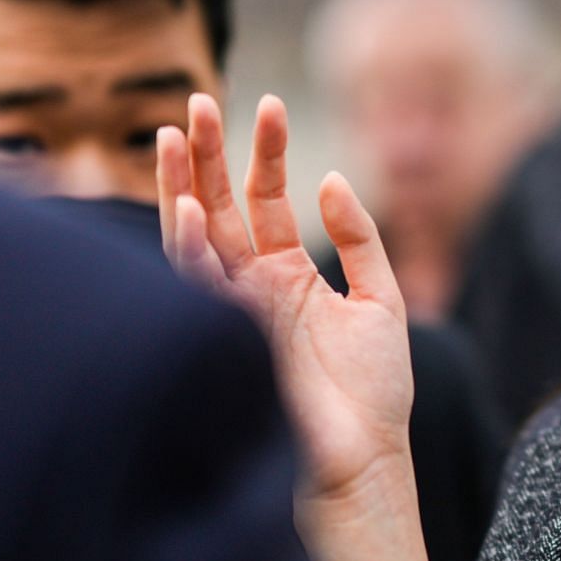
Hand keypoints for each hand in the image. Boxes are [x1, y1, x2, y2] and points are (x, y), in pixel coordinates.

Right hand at [157, 93, 413, 501]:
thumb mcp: (383, 301)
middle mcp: (252, 289)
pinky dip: (189, 247)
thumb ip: (360, 239)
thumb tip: (329, 181)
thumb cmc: (373, 394)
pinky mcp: (230, 339)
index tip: (269, 103)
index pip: (264, 200)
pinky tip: (186, 207)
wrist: (363, 462)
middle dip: (207, 155)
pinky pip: (198, 286)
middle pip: (218, 208)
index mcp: (286, 276)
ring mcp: (236, 312)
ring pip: (195, 237)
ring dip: (182, 185)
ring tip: (177, 132)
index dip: (263, 152)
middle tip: (196, 99)